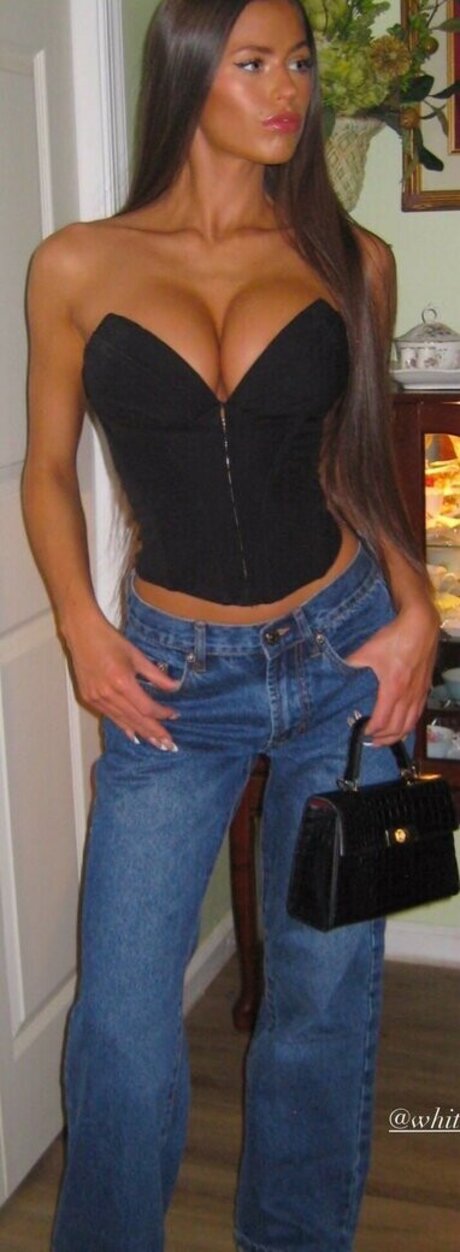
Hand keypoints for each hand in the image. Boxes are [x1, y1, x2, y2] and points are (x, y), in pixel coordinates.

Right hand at [64, 611, 180, 749]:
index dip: (162, 714)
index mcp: (122, 681)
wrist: (82, 634)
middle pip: (136, 719)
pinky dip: (123, 726)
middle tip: (169, 745)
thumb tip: (175, 687)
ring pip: (123, 721)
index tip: (174, 715)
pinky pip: (110, 717)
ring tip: (156, 744)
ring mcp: (97, 698)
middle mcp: (108, 694)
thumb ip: (156, 675)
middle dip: (154, 732)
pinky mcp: (89, 699)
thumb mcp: (137, 655)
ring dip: (141, 733)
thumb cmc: (110, 641)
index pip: (146, 707)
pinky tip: (134, 735)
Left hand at [345, 599, 438, 744]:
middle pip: (397, 728)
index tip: (362, 732)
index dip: (372, 730)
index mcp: (393, 689)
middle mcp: (408, 695)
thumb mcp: (367, 650)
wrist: (420, 624)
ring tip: (387, 740)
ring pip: (410, 723)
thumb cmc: (394, 637)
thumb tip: (336, 670)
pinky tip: (403, 725)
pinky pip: (419, 713)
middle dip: (383, 739)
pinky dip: (410, 724)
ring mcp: (419, 692)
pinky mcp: (425, 687)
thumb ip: (351, 663)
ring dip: (398, 735)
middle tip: (371, 742)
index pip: (382, 720)